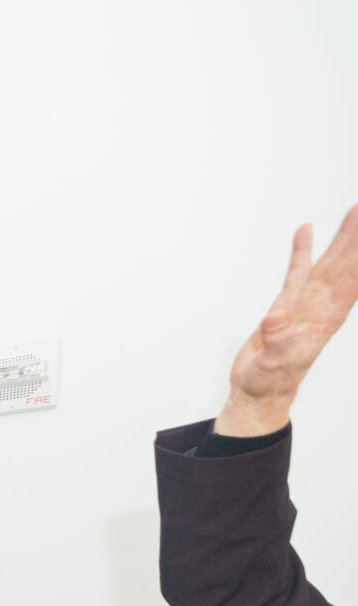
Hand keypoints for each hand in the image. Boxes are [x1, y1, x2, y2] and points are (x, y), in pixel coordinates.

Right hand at [216, 205, 357, 436]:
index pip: (351, 280)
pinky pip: (298, 271)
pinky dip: (302, 251)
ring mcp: (305, 304)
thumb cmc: (270, 382)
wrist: (258, 393)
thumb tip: (277, 316)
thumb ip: (277, 341)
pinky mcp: (286, 305)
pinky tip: (306, 233)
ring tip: (352, 212)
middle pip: (345, 265)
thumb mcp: (273, 364)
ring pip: (328, 264)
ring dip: (341, 239)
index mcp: (324, 319)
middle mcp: (321, 307)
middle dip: (356, 238)